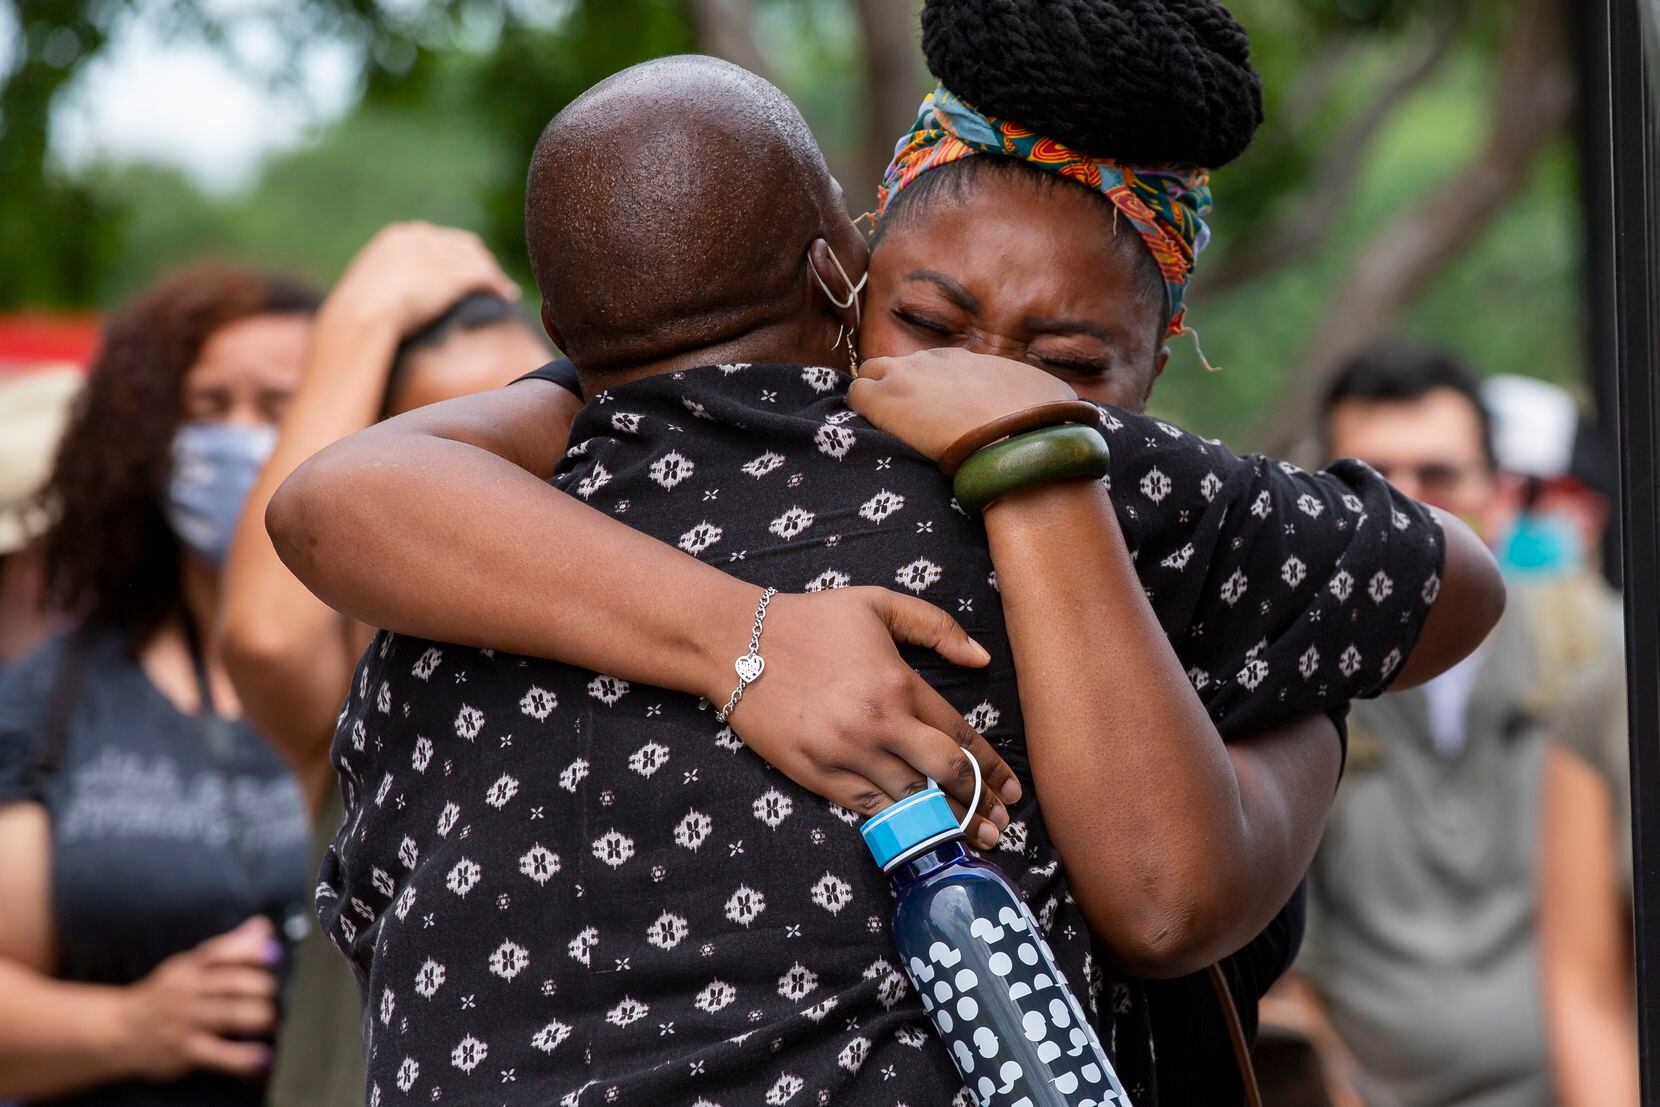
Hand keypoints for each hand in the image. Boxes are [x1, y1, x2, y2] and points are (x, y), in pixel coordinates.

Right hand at [118, 916, 279, 1081]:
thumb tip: (263, 926)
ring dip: (256, 1016)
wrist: (118, 1031)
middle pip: (229, 983)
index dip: (248, 952)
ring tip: (272, 1019)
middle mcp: (188, 992)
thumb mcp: (191, 965)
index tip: (273, 954)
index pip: (219, 953)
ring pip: (227, 1015)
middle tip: (277, 992)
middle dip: (259, 987)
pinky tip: (262, 1058)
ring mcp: (185, 1022)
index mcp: (190, 968)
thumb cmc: (165, 996)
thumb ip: (230, 946)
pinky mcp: (184, 1051)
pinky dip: (242, 1057)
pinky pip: (218, 1054)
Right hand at [324, 221, 520, 338]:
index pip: (438, 239)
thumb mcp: (368, 290)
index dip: (455, 255)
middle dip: (479, 261)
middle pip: (462, 244)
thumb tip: (385, 301)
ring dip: (493, 274)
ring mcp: (439, 253)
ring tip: (503, 290)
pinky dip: (499, 285)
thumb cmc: (356, 315)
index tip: (463, 270)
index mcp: (398, 237)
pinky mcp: (456, 272)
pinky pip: (486, 276)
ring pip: (478, 259)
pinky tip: (506, 297)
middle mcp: (422, 237)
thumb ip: (385, 286)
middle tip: (491, 279)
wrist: (361, 315)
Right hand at [722, 587, 1022, 847]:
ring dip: (948, 823)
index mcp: (898, 683)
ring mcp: (845, 754)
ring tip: (975, 839)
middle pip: (946, 776)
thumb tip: (982, 659)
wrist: (735, 644)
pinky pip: (868, 808)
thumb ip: (936, 626)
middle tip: (1003, 825)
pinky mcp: (816, 775)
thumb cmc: (810, 620)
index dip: (993, 767)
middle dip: (981, 803)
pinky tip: (921, 832)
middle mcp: (878, 725)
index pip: (961, 735)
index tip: (1014, 789)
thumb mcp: (877, 603)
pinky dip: (898, 822)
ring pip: (911, 801)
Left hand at [848, 348, 1078, 461]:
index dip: (925, 391)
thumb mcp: (1051, 397)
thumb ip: (1041, 396)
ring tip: (877, 433)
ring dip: (870, 400)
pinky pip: (854, 397)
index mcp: (966, 361)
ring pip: (867, 377)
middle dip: (888, 389)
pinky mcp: (883, 400)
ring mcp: (904, 377)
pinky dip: (857, 412)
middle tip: (895, 423)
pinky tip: (865, 436)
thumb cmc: (1040, 422)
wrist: (1018, 439)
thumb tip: (1063, 403)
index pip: (931, 367)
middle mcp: (932, 361)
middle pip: (890, 365)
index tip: (929, 414)